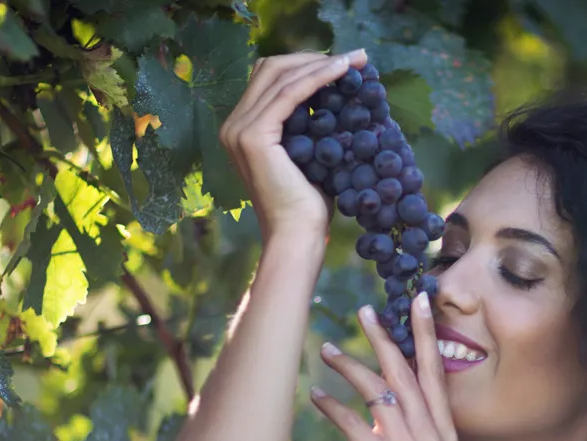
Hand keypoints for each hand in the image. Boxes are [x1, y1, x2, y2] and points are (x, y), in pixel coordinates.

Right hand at [219, 49, 368, 242]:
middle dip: (314, 58)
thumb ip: (309, 124)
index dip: (305, 64)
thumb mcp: (308, 154)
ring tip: (354, 60)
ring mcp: (238, 129)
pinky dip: (317, 78)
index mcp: (241, 128)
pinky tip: (342, 72)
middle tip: (353, 57)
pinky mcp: (253, 136)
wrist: (297, 236)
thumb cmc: (308, 204)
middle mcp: (232, 125)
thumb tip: (336, 94)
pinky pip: (290, 94)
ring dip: (320, 63)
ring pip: (281, 76)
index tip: (342, 63)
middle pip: (271, 69)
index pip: (270, 79)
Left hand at [310, 292, 457, 440]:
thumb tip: (394, 367)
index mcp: (446, 434)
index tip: (417, 300)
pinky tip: (315, 395)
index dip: (427, 335)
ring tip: (324, 351)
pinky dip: (330, 404)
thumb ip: (408, 416)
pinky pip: (352, 420)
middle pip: (407, 375)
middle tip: (363, 312)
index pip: (436, 374)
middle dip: (384, 338)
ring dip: (347, 366)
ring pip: (378, 391)